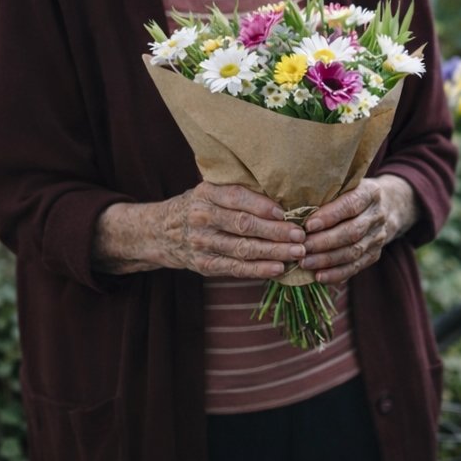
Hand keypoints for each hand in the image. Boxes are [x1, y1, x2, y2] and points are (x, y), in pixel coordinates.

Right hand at [94, 182, 305, 277]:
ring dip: (273, 252)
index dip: (262, 206)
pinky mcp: (205, 264)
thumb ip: (236, 191)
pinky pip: (236, 268)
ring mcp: (202, 243)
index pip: (237, 198)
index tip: (285, 212)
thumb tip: (280, 192)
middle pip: (243, 226)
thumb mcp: (208, 190)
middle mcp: (202, 218)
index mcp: (206, 194)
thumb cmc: (196, 206)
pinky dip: (259, 270)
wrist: (159, 231)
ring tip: (297, 252)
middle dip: (276, 231)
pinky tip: (279, 269)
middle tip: (301, 235)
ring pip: (243, 249)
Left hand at [300, 175, 418, 284]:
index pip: (351, 205)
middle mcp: (377, 215)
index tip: (308, 225)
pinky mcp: (375, 254)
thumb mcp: (344, 185)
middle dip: (324, 242)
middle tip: (302, 248)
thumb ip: (326, 193)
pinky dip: (336, 274)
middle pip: (352, 232)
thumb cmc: (351, 193)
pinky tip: (319, 276)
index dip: (330, 216)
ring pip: (353, 252)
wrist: (385, 207)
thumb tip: (292, 207)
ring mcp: (378, 237)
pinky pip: (355, 267)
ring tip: (305, 263)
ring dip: (327, 260)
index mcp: (370, 193)